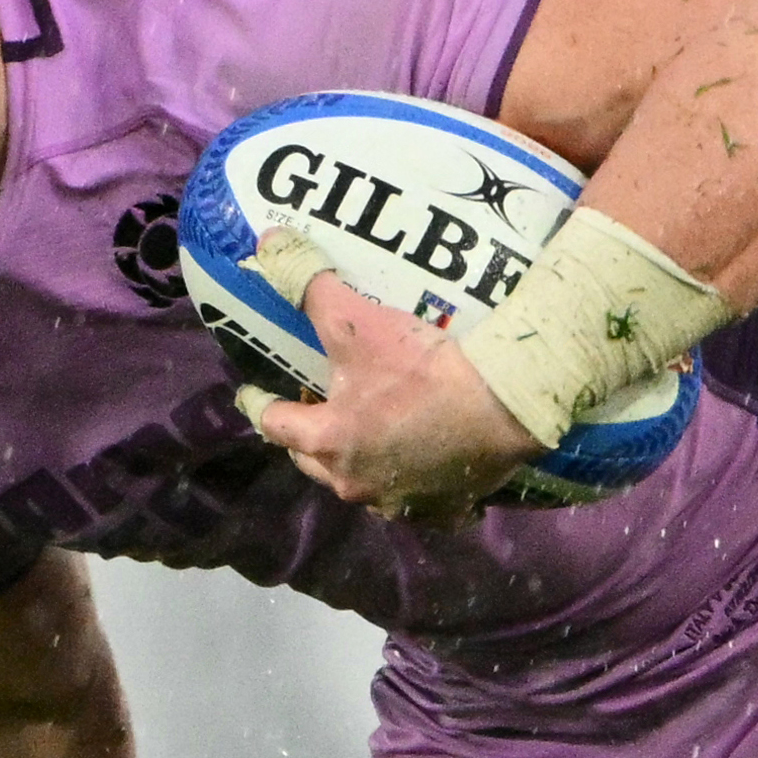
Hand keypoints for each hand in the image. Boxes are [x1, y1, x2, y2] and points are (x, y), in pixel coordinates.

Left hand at [234, 230, 538, 521]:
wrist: (502, 407)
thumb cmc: (421, 369)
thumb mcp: (358, 321)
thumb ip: (311, 287)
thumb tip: (268, 245)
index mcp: (326, 441)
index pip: (274, 424)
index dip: (259, 404)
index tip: (254, 394)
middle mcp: (353, 482)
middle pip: (313, 463)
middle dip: (308, 439)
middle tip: (315, 411)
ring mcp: (398, 503)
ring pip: (362, 483)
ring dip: (358, 462)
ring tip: (368, 435)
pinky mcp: (442, 512)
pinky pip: (417, 502)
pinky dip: (413, 484)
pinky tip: (423, 465)